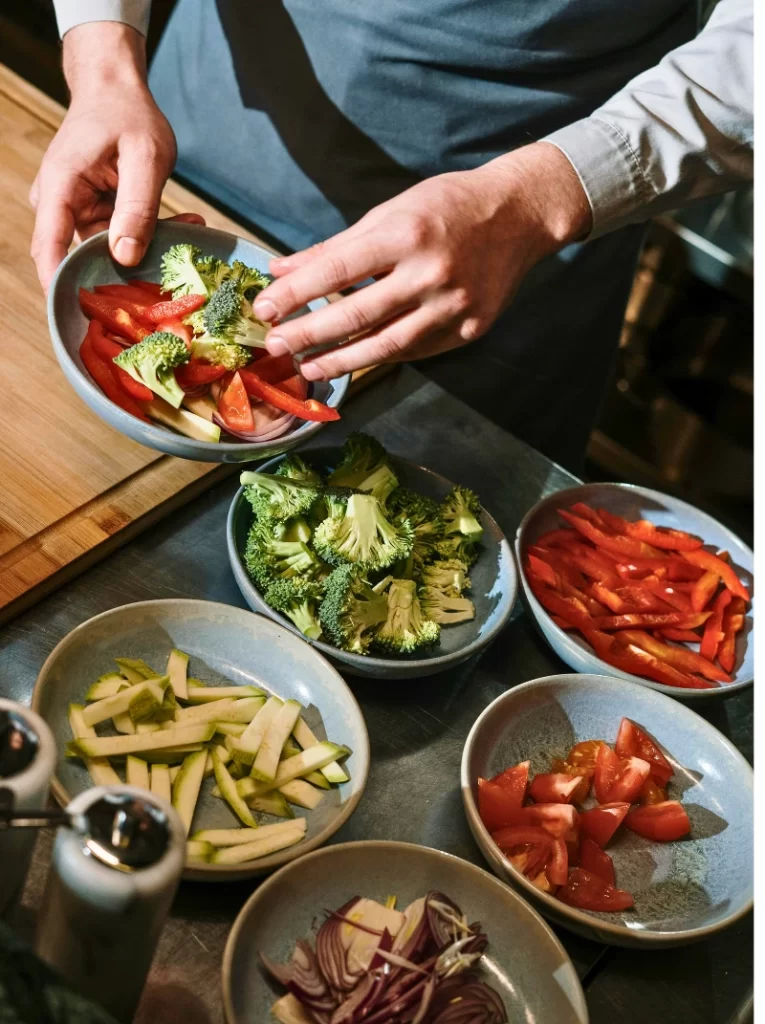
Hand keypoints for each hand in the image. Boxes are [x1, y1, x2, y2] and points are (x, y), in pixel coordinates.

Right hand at [30, 22, 184, 292]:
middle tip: (164, 286)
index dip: (61, 286)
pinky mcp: (95, 215)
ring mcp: (76, 212)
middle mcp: (60, 205)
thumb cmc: (128, 115)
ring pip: (106, 251)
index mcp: (60, 189)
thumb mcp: (144, 156)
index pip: (50, 248)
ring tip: (186, 240)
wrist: (116, 91)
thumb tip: (124, 256)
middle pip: (80, 257)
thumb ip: (137, 207)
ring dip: (145, 252)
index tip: (82, 317)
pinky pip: (119, 238)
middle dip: (121, 275)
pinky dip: (148, 236)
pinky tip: (183, 226)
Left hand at [254, 142, 591, 379]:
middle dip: (308, 334)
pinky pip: (415, 350)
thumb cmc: (448, 207)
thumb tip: (281, 272)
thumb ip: (335, 247)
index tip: (263, 310)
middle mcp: (430, 274)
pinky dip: (380, 356)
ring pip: (384, 346)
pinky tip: (354, 360)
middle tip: (275, 346)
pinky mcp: (469, 330)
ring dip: (339, 360)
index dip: (295, 295)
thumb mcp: (390, 212)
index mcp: (406, 235)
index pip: (336, 272)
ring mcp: (453, 307)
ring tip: (308, 367)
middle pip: (356, 316)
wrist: (520, 215)